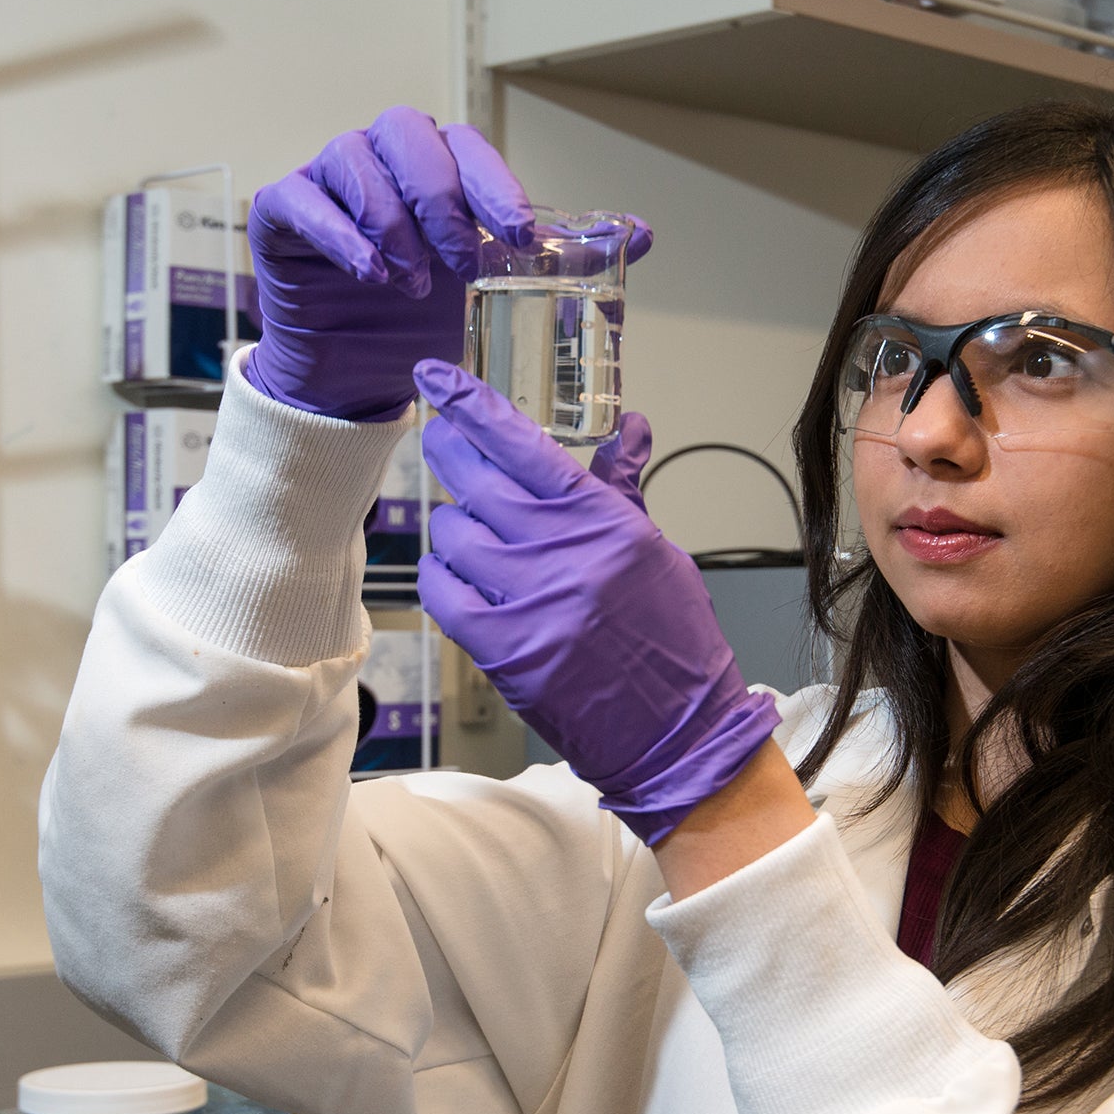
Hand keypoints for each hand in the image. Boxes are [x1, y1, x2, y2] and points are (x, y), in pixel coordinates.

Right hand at [242, 108, 531, 423]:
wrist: (354, 377)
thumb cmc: (421, 323)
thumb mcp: (498, 296)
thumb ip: (562, 260)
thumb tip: (644, 233)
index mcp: (435, 168)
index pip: (467, 147)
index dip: (494, 186)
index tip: (520, 239)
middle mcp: (381, 160)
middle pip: (408, 133)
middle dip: (442, 198)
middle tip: (463, 264)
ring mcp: (326, 180)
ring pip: (356, 160)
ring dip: (393, 222)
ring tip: (413, 284)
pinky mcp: (279, 212)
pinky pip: (302, 199)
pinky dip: (339, 234)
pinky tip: (369, 274)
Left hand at [415, 362, 780, 845]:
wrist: (677, 735)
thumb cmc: (674, 647)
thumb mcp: (657, 555)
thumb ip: (622, 493)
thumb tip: (627, 428)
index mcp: (606, 522)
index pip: (525, 445)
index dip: (472, 406)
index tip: (437, 379)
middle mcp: (567, 554)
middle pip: (477, 480)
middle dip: (449, 452)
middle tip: (439, 441)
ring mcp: (533, 602)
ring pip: (455, 534)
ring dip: (454, 528)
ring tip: (473, 537)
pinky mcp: (506, 650)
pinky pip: (444, 592)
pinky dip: (442, 577)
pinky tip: (457, 577)